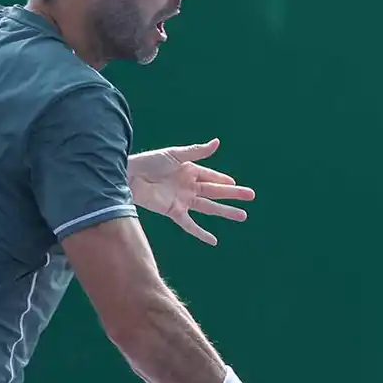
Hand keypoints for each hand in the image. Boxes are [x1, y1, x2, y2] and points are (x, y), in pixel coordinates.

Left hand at [127, 138, 254, 245]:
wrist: (130, 177)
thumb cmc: (150, 162)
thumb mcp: (175, 154)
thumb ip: (197, 152)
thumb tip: (218, 142)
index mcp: (190, 170)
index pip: (212, 176)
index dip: (224, 180)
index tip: (236, 184)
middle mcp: (189, 186)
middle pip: (216, 192)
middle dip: (233, 195)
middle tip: (251, 196)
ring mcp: (183, 199)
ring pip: (208, 208)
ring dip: (225, 212)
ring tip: (242, 216)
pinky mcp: (174, 211)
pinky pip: (190, 224)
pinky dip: (200, 233)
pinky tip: (214, 240)